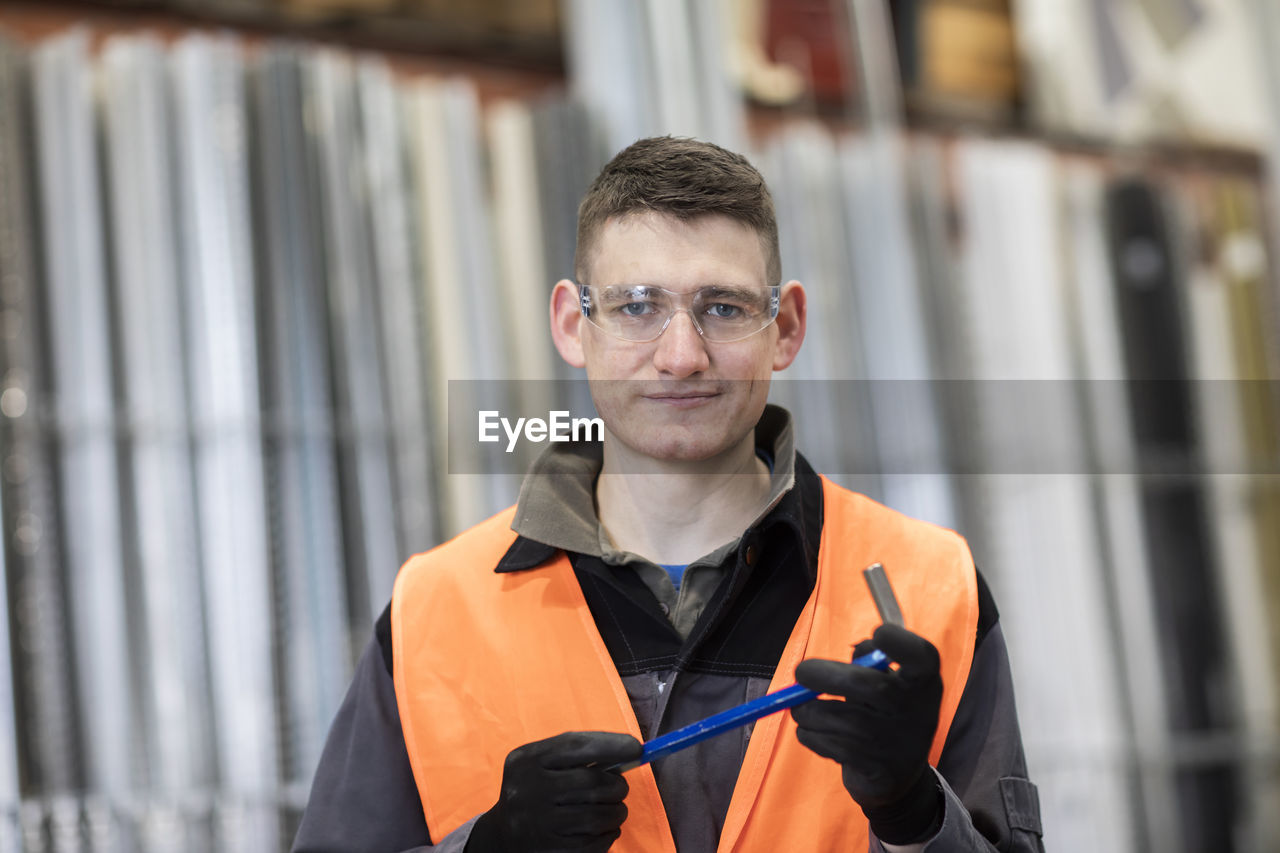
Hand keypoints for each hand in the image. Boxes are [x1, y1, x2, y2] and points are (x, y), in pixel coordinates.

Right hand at [466, 731, 641, 851]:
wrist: (503, 833)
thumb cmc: (536, 788)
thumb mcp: (543, 762)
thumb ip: (578, 754)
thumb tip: (629, 751)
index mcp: (527, 760)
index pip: (575, 746)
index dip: (611, 745)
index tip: (636, 748)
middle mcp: (528, 789)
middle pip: (591, 783)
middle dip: (617, 785)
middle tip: (621, 788)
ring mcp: (537, 823)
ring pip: (597, 816)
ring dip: (617, 812)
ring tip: (615, 809)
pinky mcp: (548, 850)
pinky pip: (593, 842)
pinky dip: (608, 835)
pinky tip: (605, 829)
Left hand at [792, 624, 943, 844]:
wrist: (899, 774)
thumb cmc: (886, 712)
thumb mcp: (890, 682)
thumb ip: (873, 660)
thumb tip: (856, 650)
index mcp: (924, 684)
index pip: (923, 657)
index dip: (900, 642)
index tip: (879, 634)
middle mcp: (917, 712)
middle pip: (866, 685)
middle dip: (823, 675)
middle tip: (801, 672)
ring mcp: (895, 743)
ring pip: (835, 717)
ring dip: (806, 710)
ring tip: (803, 708)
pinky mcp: (873, 769)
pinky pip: (825, 742)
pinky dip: (809, 734)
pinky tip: (817, 732)